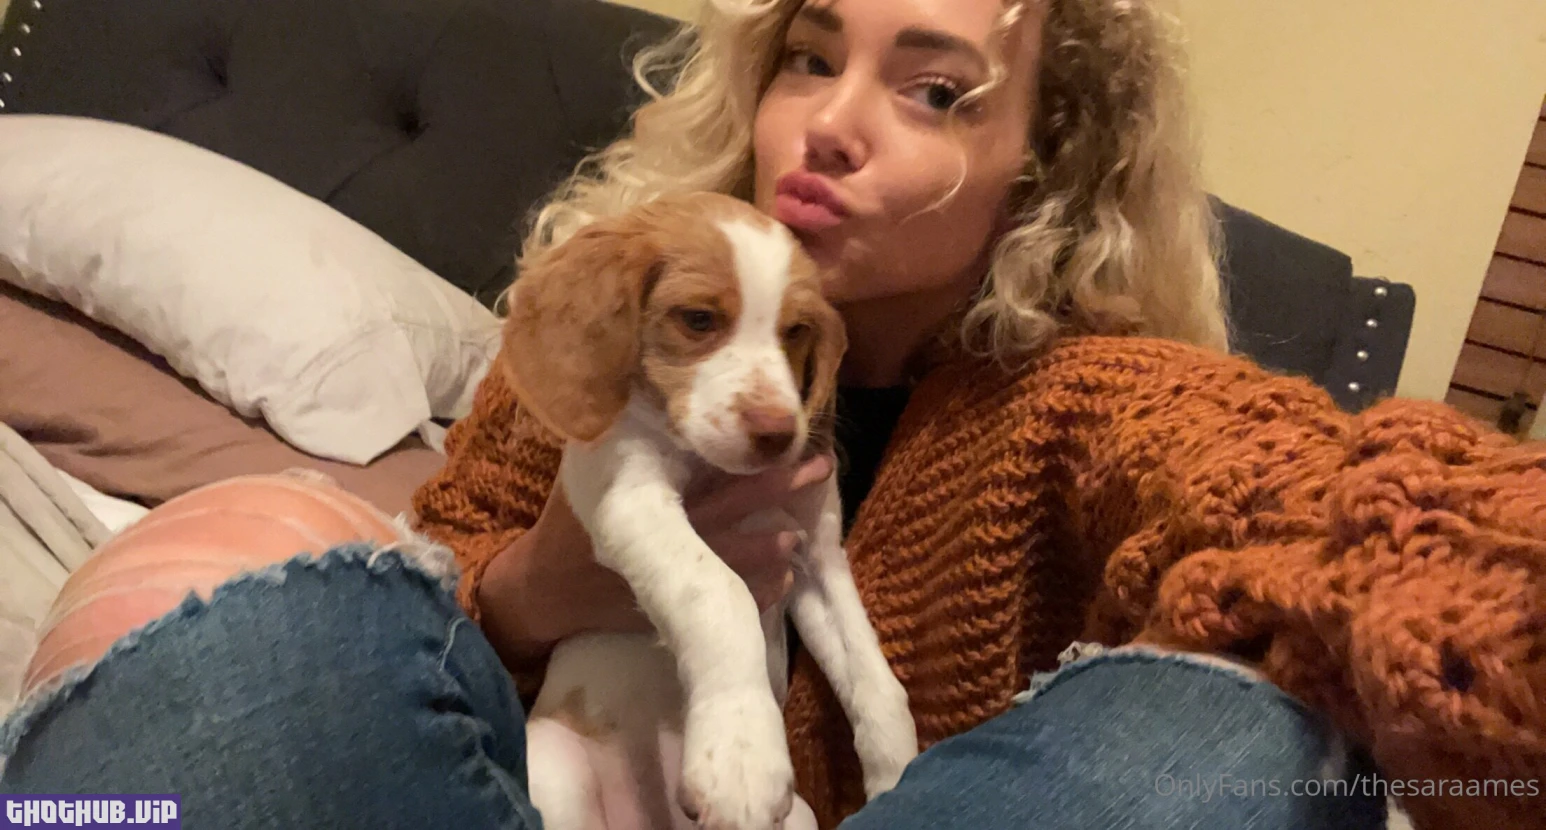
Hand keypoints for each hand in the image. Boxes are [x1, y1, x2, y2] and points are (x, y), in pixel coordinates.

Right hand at [478, 454, 835, 657]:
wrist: (542, 589)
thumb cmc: (573, 518)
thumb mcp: (589, 470)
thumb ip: (623, 437)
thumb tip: (655, 382)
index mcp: (641, 490)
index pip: (701, 470)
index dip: (746, 458)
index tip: (787, 439)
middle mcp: (656, 531)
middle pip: (725, 510)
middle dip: (774, 490)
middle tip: (817, 469)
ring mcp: (661, 573)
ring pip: (727, 562)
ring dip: (767, 550)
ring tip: (798, 538)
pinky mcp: (665, 606)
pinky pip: (718, 601)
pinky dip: (753, 595)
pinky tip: (781, 582)